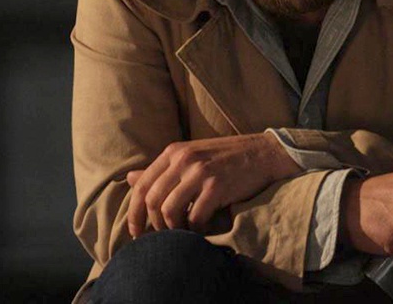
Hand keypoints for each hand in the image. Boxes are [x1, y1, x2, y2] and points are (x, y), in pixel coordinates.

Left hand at [126, 133, 299, 237]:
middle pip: (151, 200)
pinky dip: (195, 230)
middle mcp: (183, 159)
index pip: (141, 185)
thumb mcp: (190, 157)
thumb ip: (161, 169)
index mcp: (173, 152)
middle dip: (152, 226)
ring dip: (173, 230)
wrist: (263, 153)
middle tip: (160, 240)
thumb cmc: (225, 158)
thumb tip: (129, 179)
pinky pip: (194, 217)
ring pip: (169, 211)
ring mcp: (200, 172)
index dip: (134, 213)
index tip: (136, 233)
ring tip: (182, 234)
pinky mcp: (217, 186)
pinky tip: (202, 231)